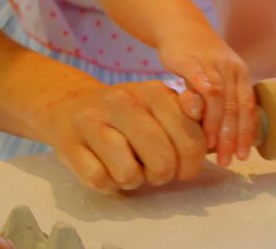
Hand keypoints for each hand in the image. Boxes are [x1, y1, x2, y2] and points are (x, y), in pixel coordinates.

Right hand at [39, 80, 206, 190]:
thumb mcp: (161, 107)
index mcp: (155, 91)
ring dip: (134, 181)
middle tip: (156, 172)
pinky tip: (107, 170)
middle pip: (162, 159)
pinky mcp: (69, 142)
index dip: (192, 163)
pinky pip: (99, 179)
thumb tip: (206, 119)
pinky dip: (107, 184)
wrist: (70, 106)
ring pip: (128, 173)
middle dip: (163, 175)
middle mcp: (124, 101)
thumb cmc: (128, 115)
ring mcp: (93, 120)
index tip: (184, 167)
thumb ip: (190, 115)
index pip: (191, 138)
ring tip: (131, 170)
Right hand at [158, 23, 255, 166]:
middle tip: (227, 160)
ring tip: (209, 146)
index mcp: (240, 75)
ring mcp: (211, 63)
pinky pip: (199, 79)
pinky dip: (201, 99)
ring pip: (219, 98)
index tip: (244, 156)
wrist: (181, 27)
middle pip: (235, 107)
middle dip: (231, 136)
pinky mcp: (190, 59)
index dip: (246, 133)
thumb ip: (219, 105)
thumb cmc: (199, 60)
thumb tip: (220, 140)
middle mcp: (231, 68)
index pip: (248, 108)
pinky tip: (197, 118)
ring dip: (215, 124)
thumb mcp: (215, 80)